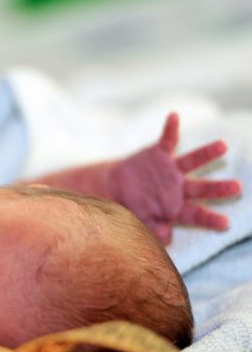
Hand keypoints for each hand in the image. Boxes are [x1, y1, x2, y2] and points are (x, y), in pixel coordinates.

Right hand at [109, 112, 241, 242]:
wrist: (115, 188)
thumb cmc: (132, 208)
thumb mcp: (140, 222)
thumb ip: (152, 230)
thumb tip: (167, 236)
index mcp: (176, 207)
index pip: (195, 214)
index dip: (209, 219)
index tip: (224, 223)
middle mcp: (179, 187)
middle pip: (202, 189)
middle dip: (219, 188)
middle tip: (237, 187)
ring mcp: (171, 169)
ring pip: (193, 161)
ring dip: (207, 154)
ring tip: (223, 146)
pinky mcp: (159, 154)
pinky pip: (167, 139)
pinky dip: (171, 128)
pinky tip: (174, 116)